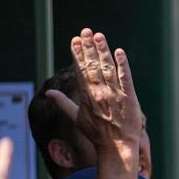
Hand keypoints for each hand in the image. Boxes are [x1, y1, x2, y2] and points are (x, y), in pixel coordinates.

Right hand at [47, 29, 143, 163]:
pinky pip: (125, 78)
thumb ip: (62, 103)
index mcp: (86, 97)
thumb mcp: (77, 118)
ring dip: (103, 51)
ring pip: (108, 69)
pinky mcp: (130, 98)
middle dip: (88, 48)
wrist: (117, 147)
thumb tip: (48, 93)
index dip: (78, 54)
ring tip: (99, 36)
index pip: (81, 71)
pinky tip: (119, 52)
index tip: (74, 40)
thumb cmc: (97, 134)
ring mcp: (115, 96)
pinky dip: (122, 65)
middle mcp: (99, 94)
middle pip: (93, 66)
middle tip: (86, 31)